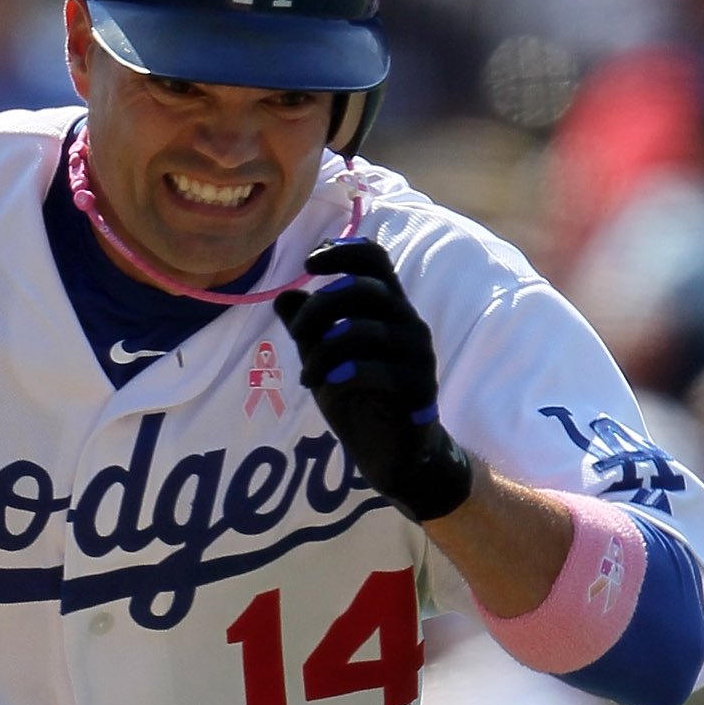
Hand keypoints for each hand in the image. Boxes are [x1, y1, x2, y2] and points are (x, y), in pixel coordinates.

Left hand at [275, 239, 473, 523]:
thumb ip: (308, 330)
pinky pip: (379, 370)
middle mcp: (408, 322)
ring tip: (307, 376)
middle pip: (363, 289)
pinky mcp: (420, 388)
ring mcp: (418, 354)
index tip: (308, 264)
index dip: (342, 251)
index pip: (374, 259)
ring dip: (323, 351)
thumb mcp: (324, 360)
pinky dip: (346, 374)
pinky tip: (327, 387)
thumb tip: (283, 297)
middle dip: (319, 308)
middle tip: (296, 335)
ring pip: (364, 330)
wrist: (394, 453)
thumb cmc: (361, 400)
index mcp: (389, 307)